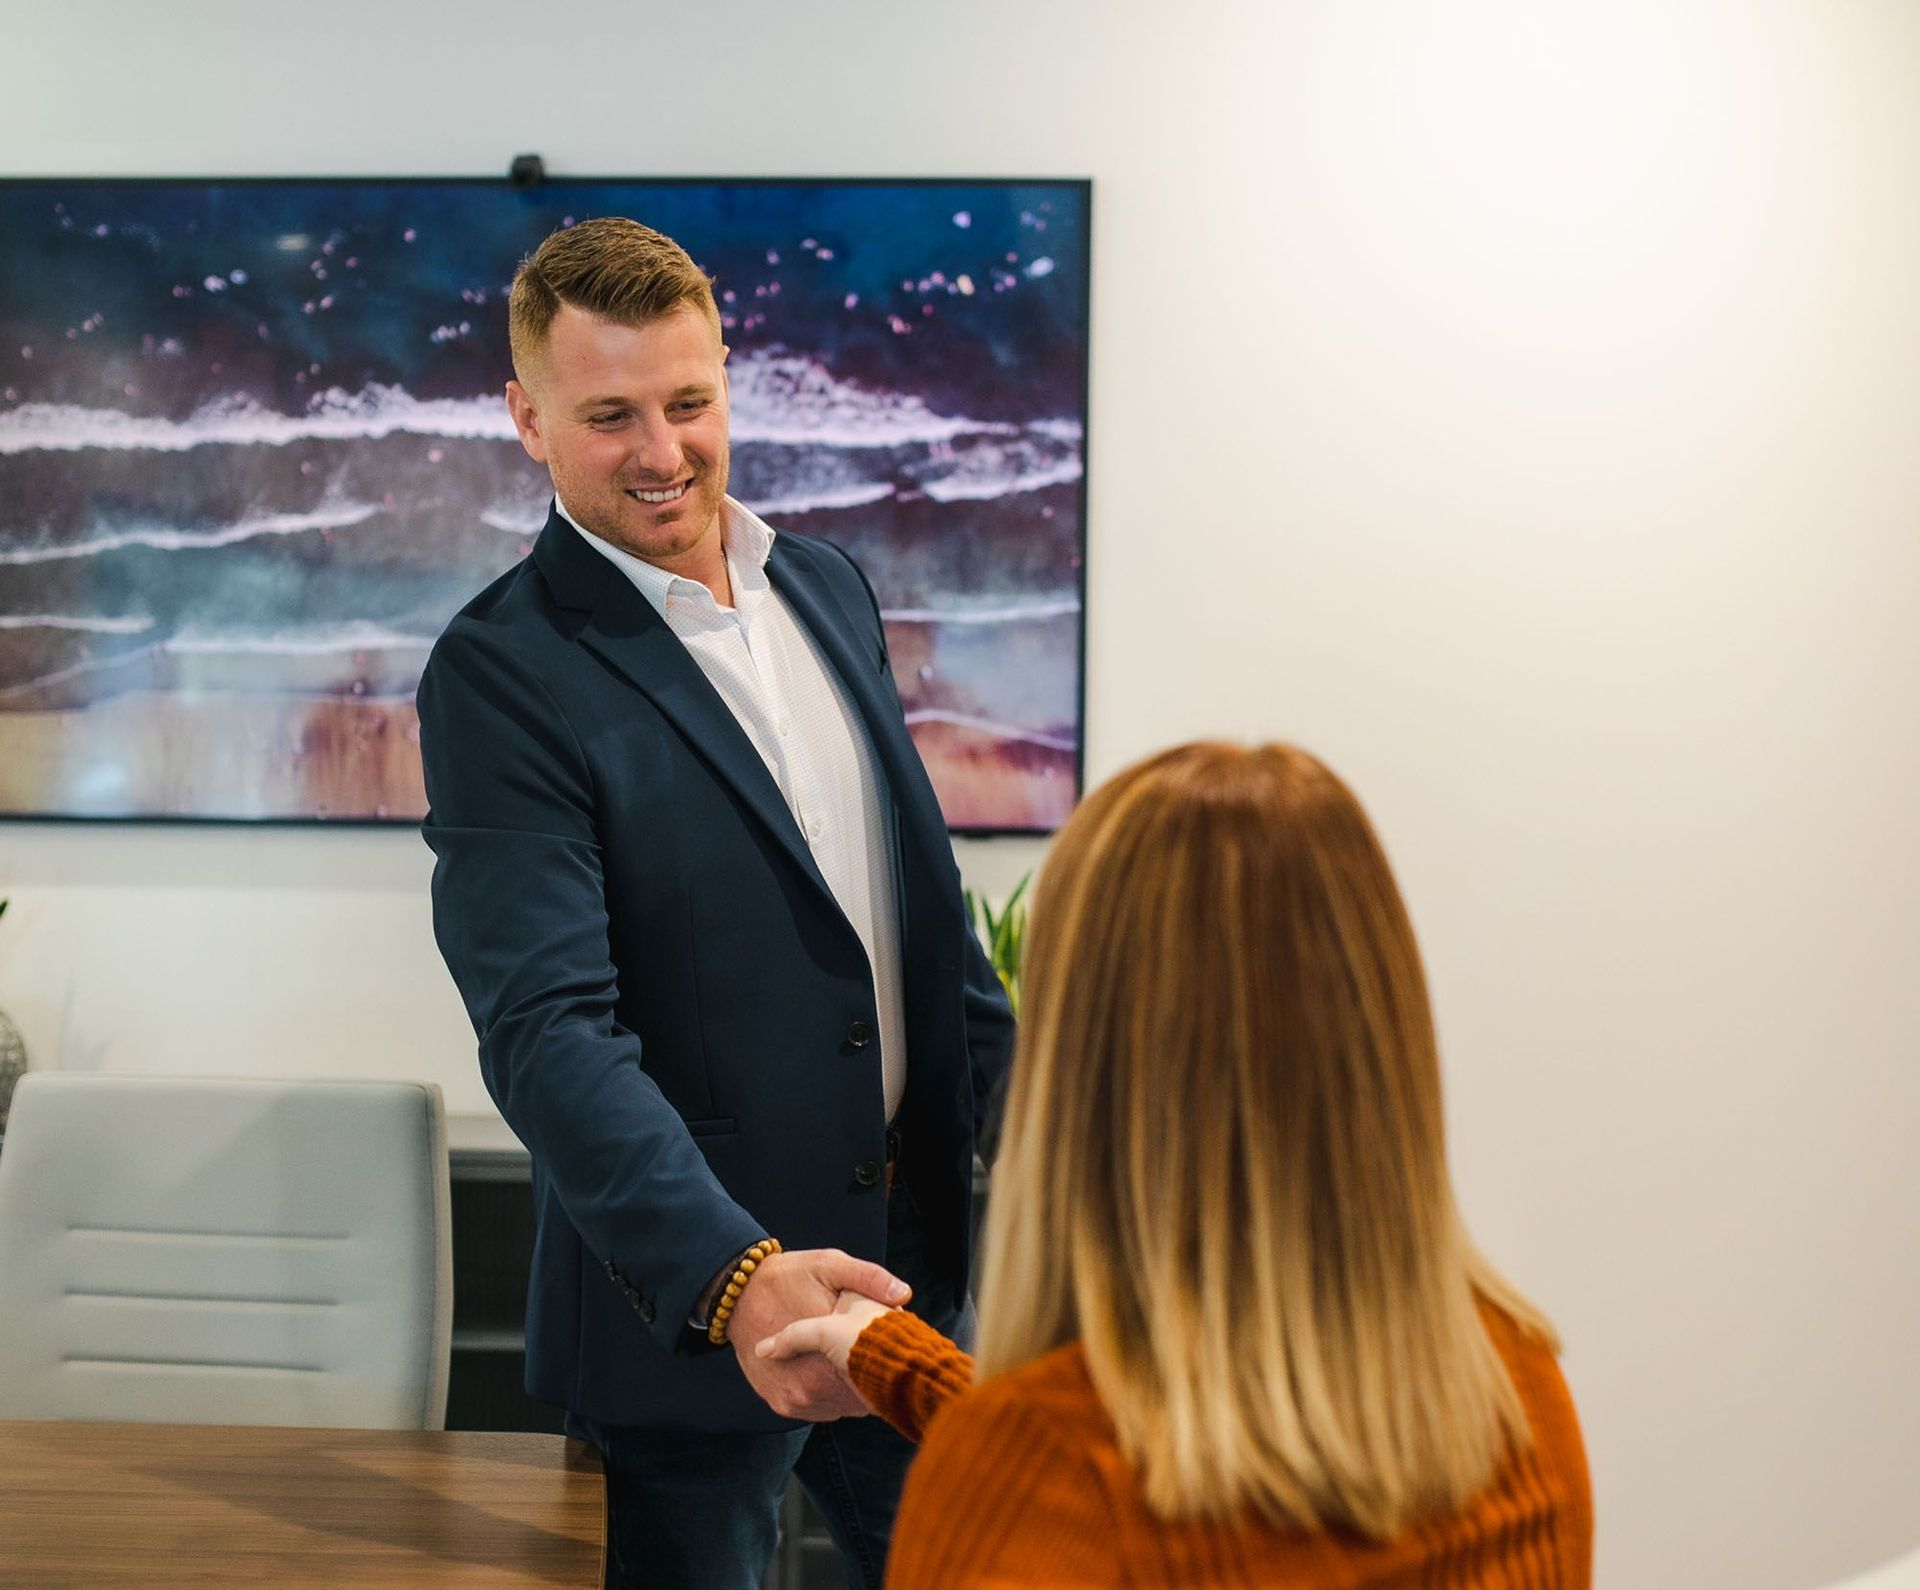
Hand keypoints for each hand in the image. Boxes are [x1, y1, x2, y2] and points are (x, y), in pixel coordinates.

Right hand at [727, 1248, 907, 1420]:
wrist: (739, 1296)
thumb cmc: (790, 1276)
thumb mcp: (830, 1265)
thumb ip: (868, 1278)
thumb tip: (904, 1293)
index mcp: (827, 1351)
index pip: (877, 1374)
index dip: (889, 1360)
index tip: (893, 1345)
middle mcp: (809, 1384)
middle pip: (863, 1395)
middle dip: (872, 1374)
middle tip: (874, 1350)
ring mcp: (796, 1399)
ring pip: (845, 1406)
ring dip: (852, 1388)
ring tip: (853, 1358)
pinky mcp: (784, 1405)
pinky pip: (824, 1409)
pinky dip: (832, 1395)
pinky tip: (833, 1370)